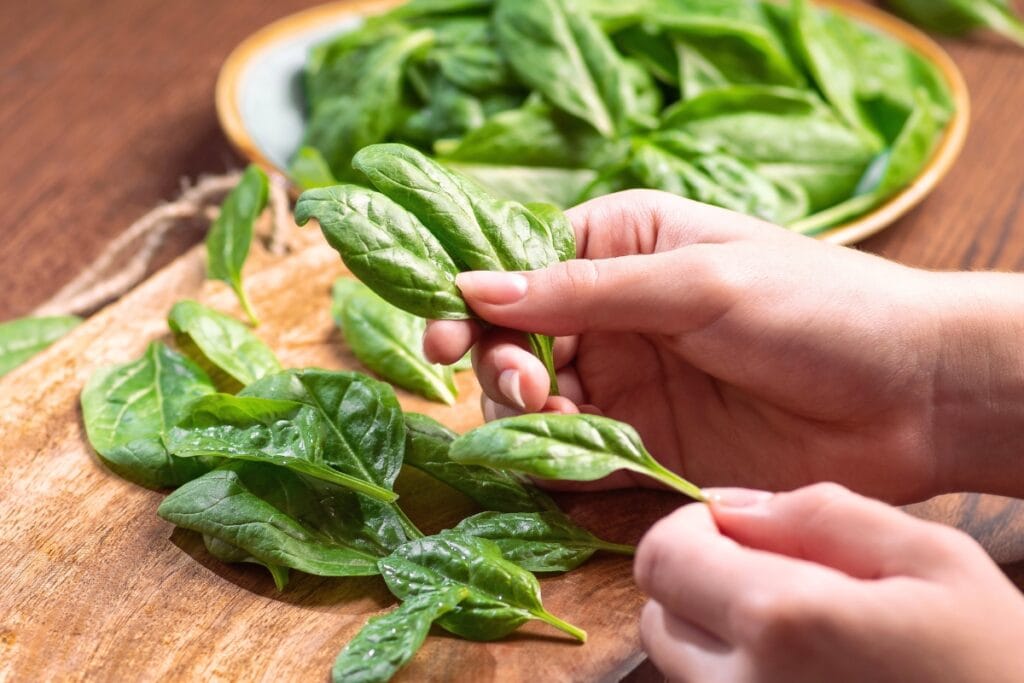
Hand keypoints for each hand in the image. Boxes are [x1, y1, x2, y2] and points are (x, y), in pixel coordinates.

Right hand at [423, 190, 1023, 500]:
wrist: (909, 395)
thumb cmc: (816, 308)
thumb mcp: (698, 283)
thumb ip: (585, 290)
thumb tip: (473, 285)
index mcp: (622, 246)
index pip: (517, 267)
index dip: (471, 299)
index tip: (439, 334)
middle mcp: (612, 314)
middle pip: (512, 341)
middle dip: (502, 364)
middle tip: (527, 386)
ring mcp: (626, 382)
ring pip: (534, 403)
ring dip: (528, 417)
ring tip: (560, 421)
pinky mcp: (645, 443)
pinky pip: (576, 456)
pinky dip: (561, 462)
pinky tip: (575, 460)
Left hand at [634, 484, 1023, 682]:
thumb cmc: (1000, 664)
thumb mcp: (933, 560)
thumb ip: (818, 514)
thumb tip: (726, 504)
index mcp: (782, 623)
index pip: (660, 558)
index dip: (691, 529)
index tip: (740, 531)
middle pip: (658, 617)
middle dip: (699, 583)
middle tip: (780, 582)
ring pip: (682, 670)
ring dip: (718, 637)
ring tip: (805, 637)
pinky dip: (740, 679)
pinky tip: (811, 675)